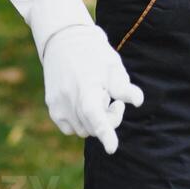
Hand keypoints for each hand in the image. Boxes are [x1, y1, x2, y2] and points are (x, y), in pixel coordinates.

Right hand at [40, 25, 143, 152]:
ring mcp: (57, 105)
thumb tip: (138, 101)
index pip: (96, 116)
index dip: (106, 134)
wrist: (63, 39)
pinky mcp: (52, 107)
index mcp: (86, 88)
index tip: (112, 149)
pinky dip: (80, 122)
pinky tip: (84, 104)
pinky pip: (70, 128)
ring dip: (94, 122)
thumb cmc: (93, 52)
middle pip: (94, 128)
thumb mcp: (113, 65)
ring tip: (98, 98)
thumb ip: (124, 86)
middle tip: (116, 101)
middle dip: (109, 119)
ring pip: (82, 130)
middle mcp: (69, 99)